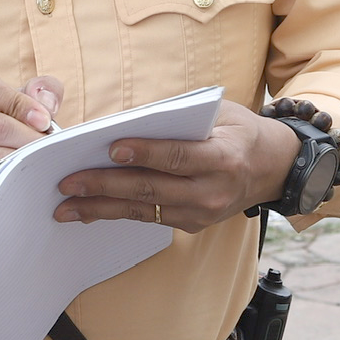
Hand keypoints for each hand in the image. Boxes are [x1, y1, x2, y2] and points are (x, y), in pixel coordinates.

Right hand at [0, 71, 63, 194]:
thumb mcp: (16, 94)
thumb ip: (40, 89)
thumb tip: (47, 105)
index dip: (22, 105)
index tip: (45, 120)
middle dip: (28, 138)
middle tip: (50, 146)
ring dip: (21, 161)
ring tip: (41, 160)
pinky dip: (9, 181)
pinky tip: (24, 177)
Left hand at [53, 100, 297, 231]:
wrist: (273, 168)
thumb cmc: (239, 132)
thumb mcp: (218, 114)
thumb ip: (176, 119)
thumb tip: (122, 124)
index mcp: (222, 158)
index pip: (176, 156)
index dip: (143, 153)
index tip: (110, 149)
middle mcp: (212, 191)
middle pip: (150, 188)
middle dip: (104, 186)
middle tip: (68, 183)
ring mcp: (201, 213)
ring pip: (143, 209)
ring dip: (100, 208)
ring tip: (65, 206)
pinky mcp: (191, 225)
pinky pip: (148, 217)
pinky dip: (116, 212)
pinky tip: (89, 210)